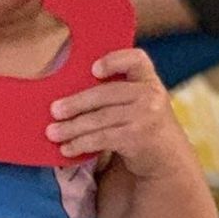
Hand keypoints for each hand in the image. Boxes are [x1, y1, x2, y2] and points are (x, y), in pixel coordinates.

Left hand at [47, 48, 190, 177]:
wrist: (166, 158)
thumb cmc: (140, 126)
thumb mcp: (135, 103)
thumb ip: (112, 93)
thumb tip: (65, 97)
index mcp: (147, 80)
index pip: (136, 59)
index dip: (114, 60)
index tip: (93, 69)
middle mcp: (151, 94)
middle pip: (106, 93)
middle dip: (76, 103)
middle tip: (54, 111)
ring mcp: (147, 115)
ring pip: (100, 118)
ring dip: (72, 127)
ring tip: (52, 133)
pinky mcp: (139, 137)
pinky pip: (103, 138)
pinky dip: (81, 143)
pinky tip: (67, 148)